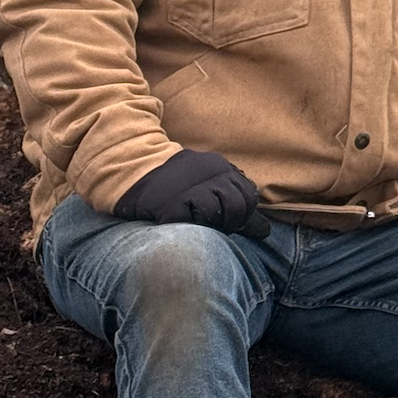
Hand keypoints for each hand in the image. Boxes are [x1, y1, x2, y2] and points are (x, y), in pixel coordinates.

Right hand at [114, 148, 265, 234]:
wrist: (133, 171)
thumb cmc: (175, 184)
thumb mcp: (207, 183)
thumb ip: (235, 200)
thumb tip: (265, 231)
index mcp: (220, 166)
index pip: (249, 195)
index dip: (245, 213)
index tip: (233, 220)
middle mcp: (209, 173)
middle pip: (239, 205)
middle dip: (233, 222)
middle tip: (218, 226)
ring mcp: (190, 187)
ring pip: (221, 212)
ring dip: (216, 225)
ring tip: (201, 224)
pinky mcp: (172, 204)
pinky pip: (196, 220)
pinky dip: (195, 226)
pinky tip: (185, 223)